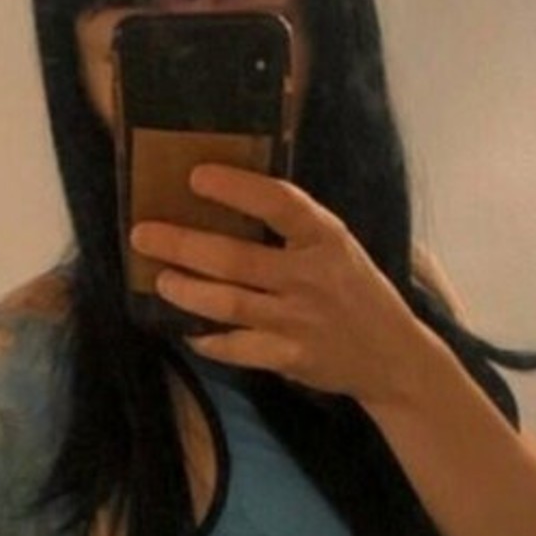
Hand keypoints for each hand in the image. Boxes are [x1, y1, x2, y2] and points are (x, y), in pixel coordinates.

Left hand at [129, 165, 425, 408]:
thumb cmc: (355, 291)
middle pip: (234, 259)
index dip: (235, 188)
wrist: (392, 356)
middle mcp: (311, 277)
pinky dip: (207, 339)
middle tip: (143, 235)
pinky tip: (187, 330)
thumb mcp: (337, 248)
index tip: (195, 176)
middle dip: (182, 245)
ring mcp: (299, 321)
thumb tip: (228, 200)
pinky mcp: (290, 358)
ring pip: (228, 304)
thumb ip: (296, 229)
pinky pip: (236, 348)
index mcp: (325, 238)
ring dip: (186, 291)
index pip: (278, 203)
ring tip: (160, 279)